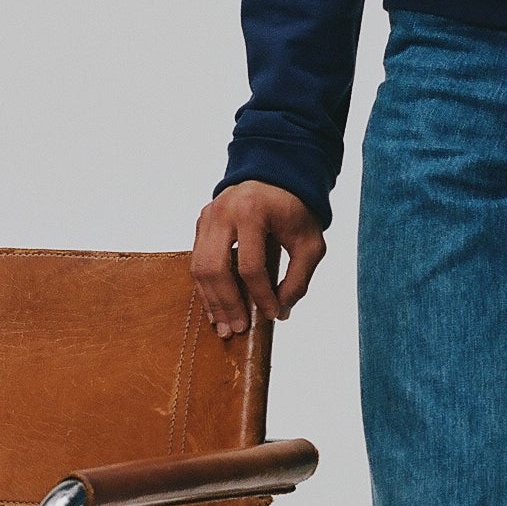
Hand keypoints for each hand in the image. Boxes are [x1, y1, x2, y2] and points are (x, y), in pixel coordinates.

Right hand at [192, 182, 325, 338]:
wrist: (277, 176)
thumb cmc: (294, 210)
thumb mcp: (310, 243)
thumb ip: (299, 277)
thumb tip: (282, 310)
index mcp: (252, 212)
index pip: (251, 266)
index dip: (261, 295)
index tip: (272, 314)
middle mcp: (224, 212)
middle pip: (216, 268)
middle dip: (228, 303)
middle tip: (238, 329)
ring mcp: (208, 217)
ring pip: (200, 267)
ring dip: (212, 300)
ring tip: (224, 326)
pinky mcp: (202, 223)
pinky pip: (197, 261)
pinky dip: (206, 287)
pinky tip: (216, 308)